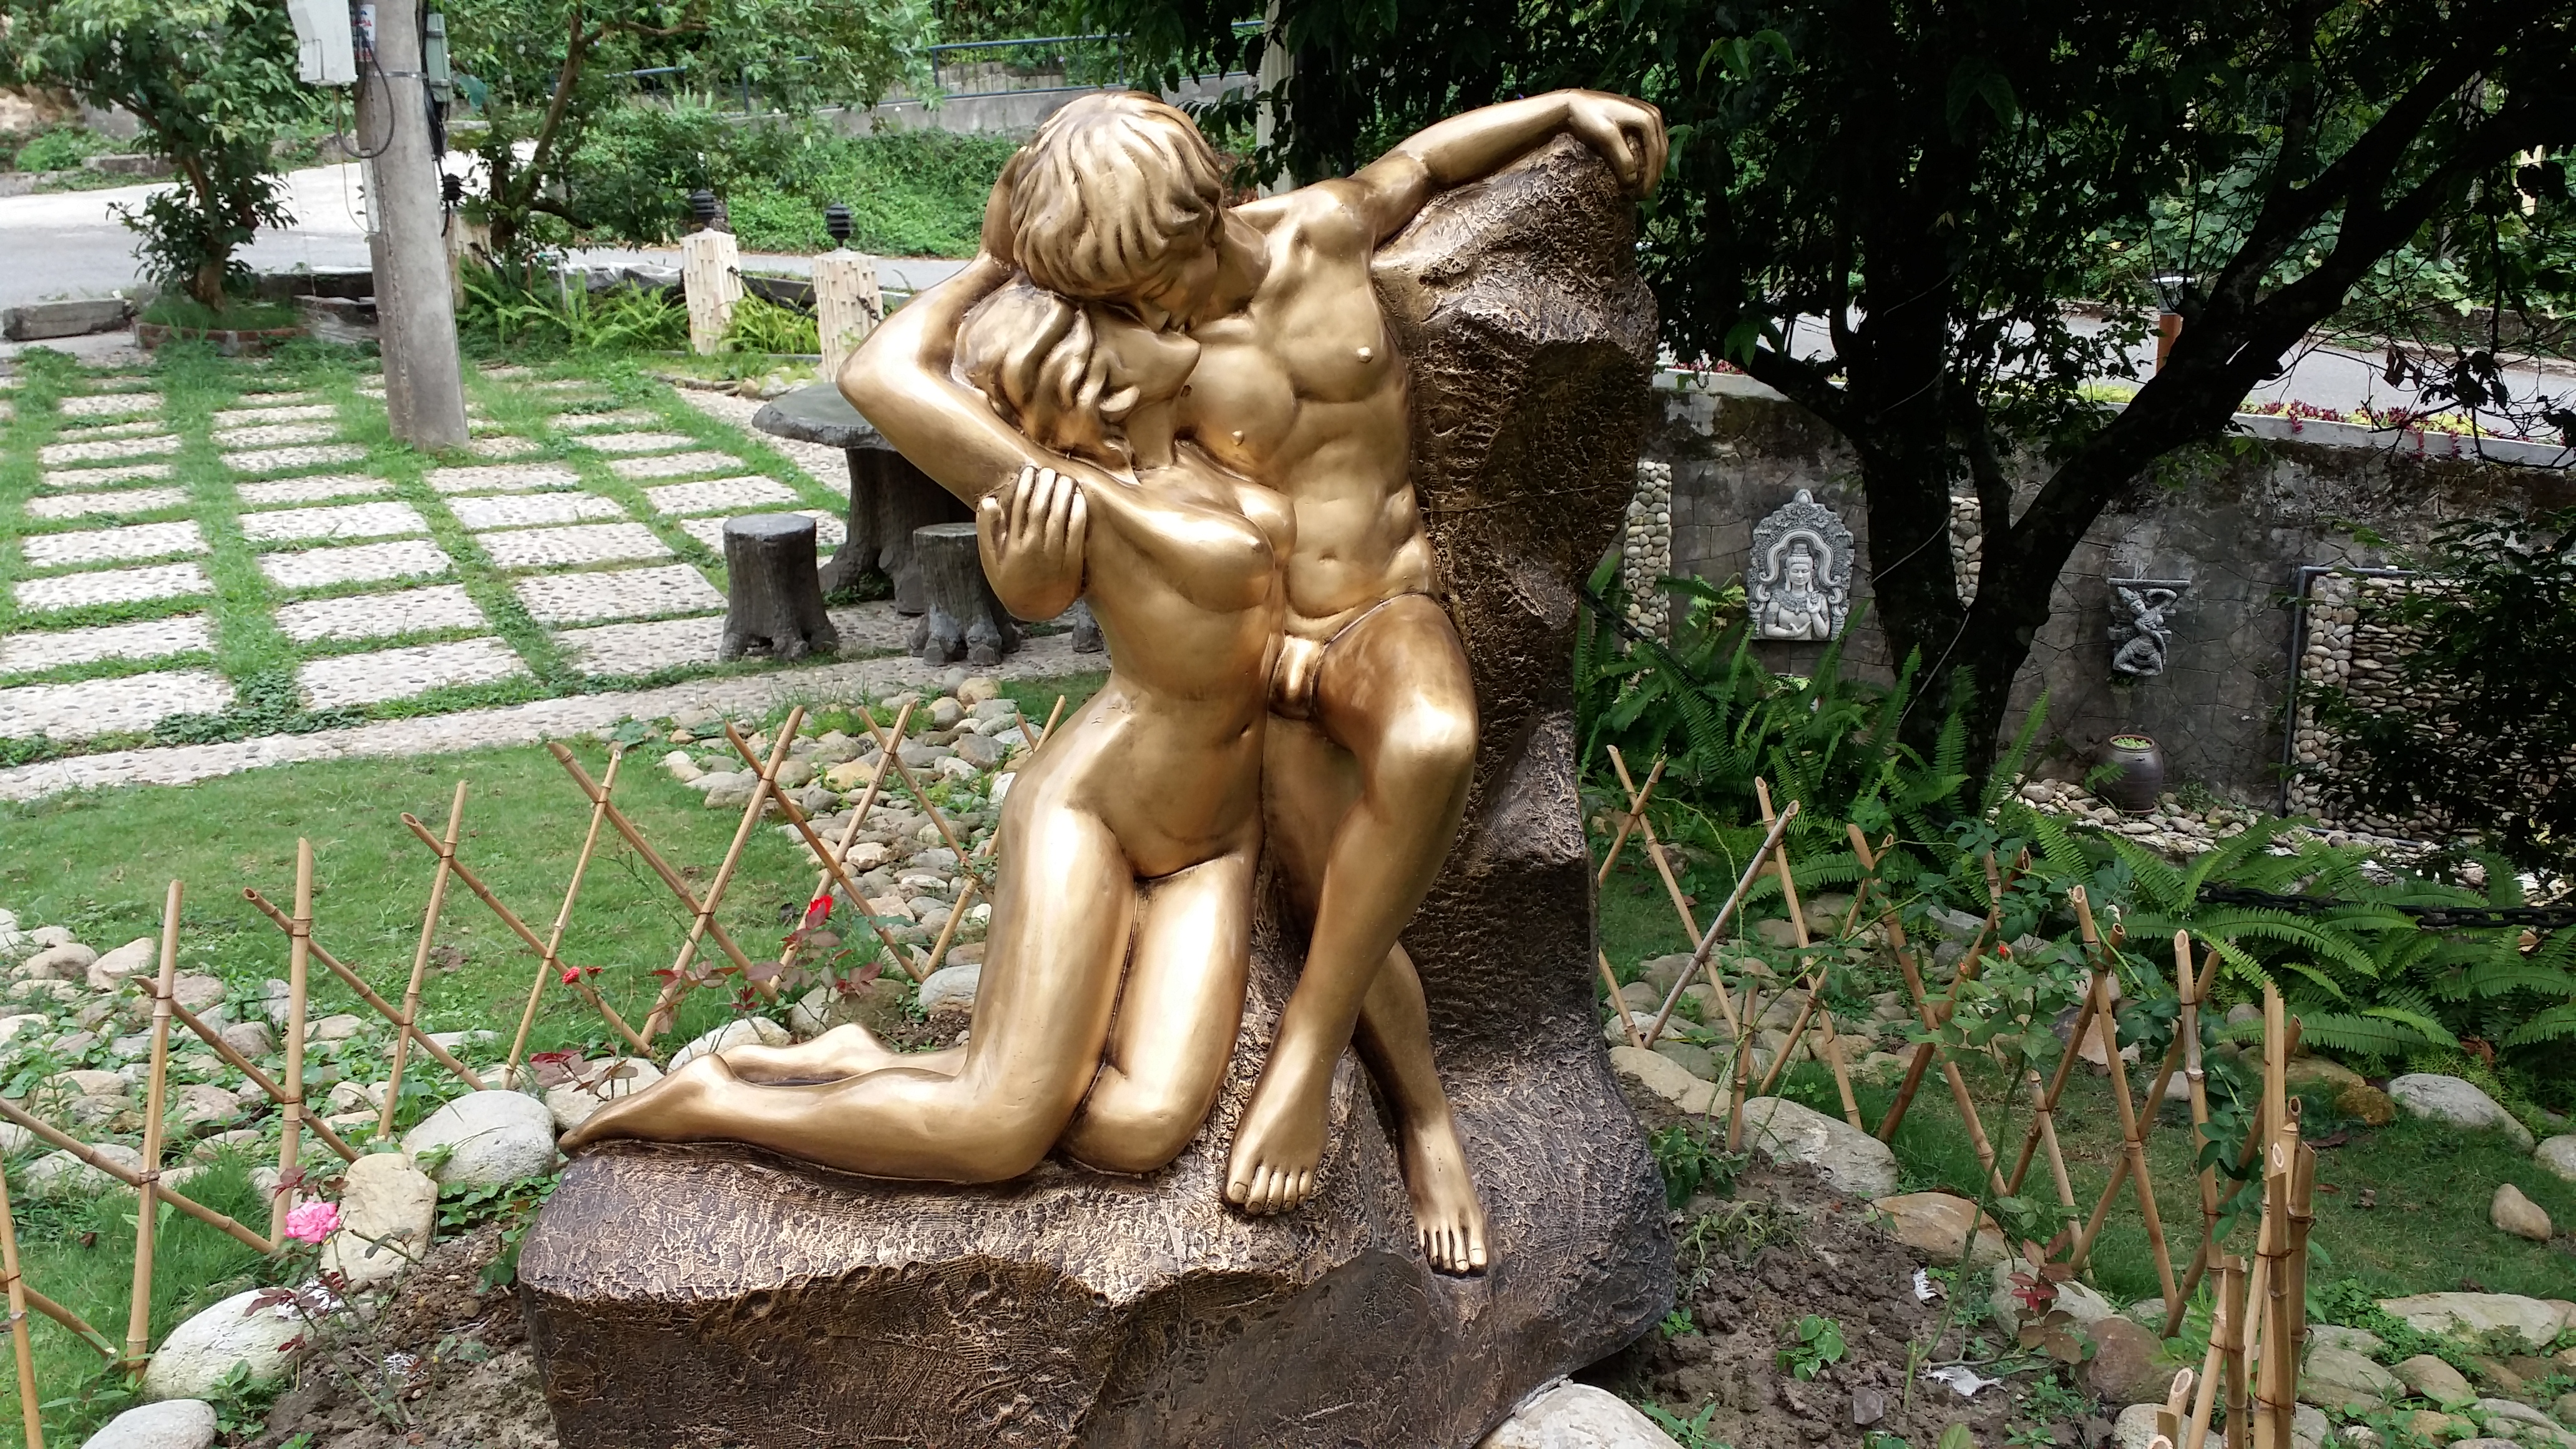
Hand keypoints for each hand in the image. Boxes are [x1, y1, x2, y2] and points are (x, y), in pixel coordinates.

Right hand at [978, 464, 1086, 621]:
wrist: (1036, 610)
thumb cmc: (1010, 582)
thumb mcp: (991, 561)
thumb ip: (987, 530)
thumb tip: (989, 501)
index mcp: (1013, 545)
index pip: (1019, 506)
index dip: (1025, 484)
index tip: (1029, 471)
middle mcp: (1034, 548)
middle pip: (1041, 506)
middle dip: (1045, 484)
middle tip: (1049, 470)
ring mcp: (1055, 554)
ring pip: (1059, 515)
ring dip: (1062, 492)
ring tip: (1064, 478)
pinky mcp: (1073, 561)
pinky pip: (1077, 530)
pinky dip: (1078, 511)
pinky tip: (1078, 497)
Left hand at [1563, 92, 1668, 196]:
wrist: (1572, 103)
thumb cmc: (1587, 119)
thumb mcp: (1605, 137)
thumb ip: (1622, 158)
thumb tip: (1633, 181)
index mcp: (1648, 118)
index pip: (1656, 154)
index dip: (1651, 177)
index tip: (1641, 195)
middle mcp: (1653, 114)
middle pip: (1660, 151)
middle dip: (1653, 175)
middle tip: (1642, 196)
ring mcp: (1648, 114)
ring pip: (1657, 147)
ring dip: (1652, 168)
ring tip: (1640, 187)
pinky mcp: (1640, 117)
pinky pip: (1650, 142)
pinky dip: (1647, 158)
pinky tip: (1638, 171)